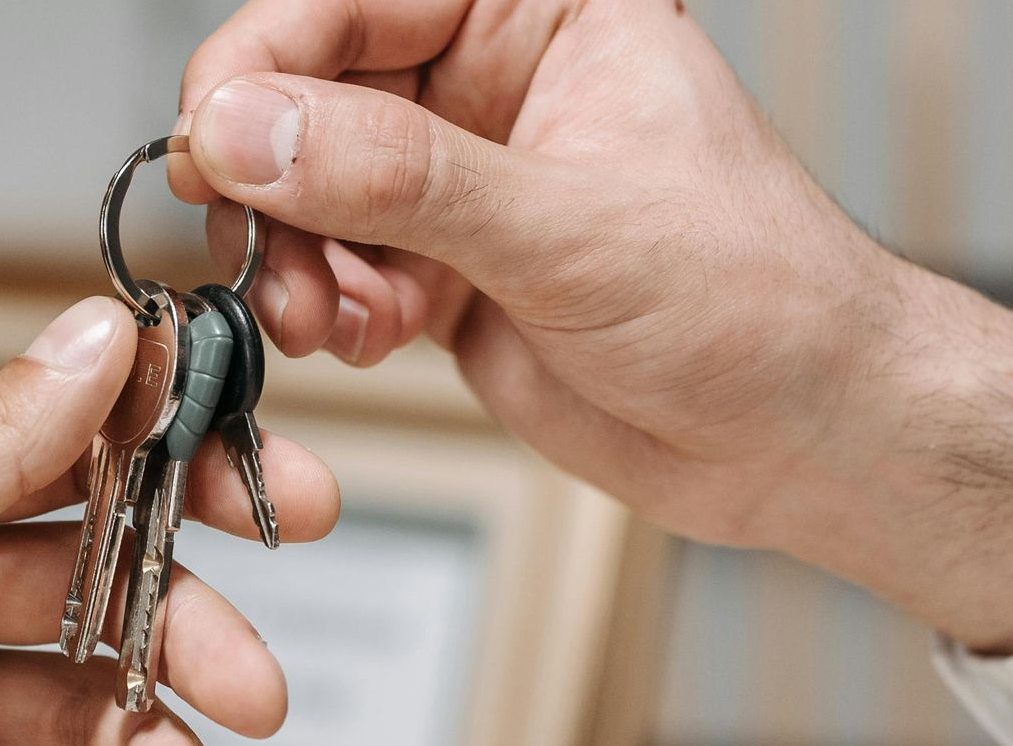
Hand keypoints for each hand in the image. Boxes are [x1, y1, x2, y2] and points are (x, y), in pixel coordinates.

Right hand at [175, 0, 1012, 653]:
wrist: (797, 437)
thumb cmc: (756, 301)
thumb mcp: (570, 227)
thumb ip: (400, 175)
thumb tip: (254, 127)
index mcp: (542, 12)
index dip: (268, 58)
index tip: (215, 133)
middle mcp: (489, 83)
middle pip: (309, 91)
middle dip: (273, 175)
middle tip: (256, 239)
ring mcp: (459, 181)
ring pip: (306, 188)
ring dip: (294, 257)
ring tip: (329, 313)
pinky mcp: (440, 269)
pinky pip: (334, 267)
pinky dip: (327, 307)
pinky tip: (371, 336)